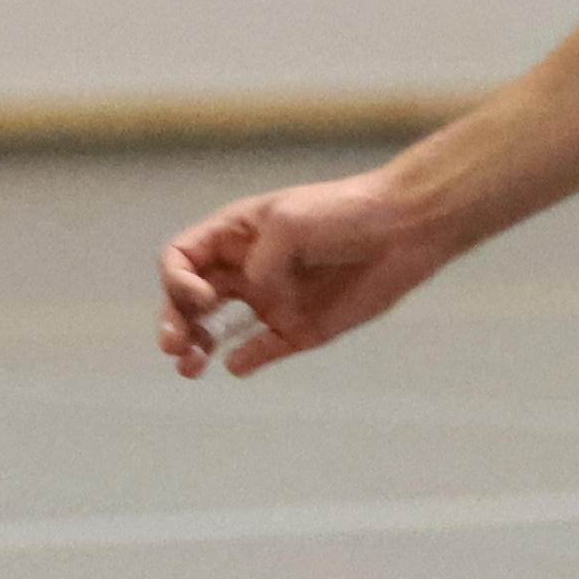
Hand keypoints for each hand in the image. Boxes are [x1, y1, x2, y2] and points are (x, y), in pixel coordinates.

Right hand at [159, 167, 454, 376]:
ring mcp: (273, 300)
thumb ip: (261, 261)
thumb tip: (255, 295)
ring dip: (197, 347)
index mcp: (235, 234)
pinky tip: (237, 365)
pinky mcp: (302, 328)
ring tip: (191, 367)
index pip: (181, 259)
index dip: (177, 282)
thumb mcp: (290, 222)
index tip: (203, 297)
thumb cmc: (345, 211)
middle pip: (189, 299)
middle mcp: (246, 268)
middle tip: (173, 347)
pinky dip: (245, 360)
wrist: (404, 229)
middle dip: (173, 322)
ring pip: (217, 329)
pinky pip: (262, 350)